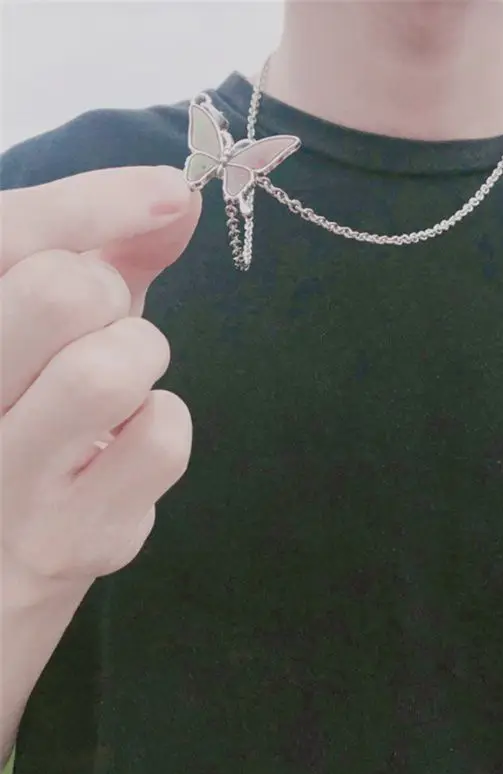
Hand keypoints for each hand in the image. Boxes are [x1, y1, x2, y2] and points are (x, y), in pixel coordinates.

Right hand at [0, 166, 201, 588]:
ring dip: (139, 362)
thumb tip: (182, 196)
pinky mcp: (67, 539)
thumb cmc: (28, 413)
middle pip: (60, 292)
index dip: (94, 204)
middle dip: (107, 295)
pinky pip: (161, 440)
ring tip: (112, 392)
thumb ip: (106, 252)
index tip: (171, 190)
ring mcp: (1, 482)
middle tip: (95, 329)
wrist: (0, 553)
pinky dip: (163, 426)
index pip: (6, 237)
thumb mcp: (49, 325)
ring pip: (110, 369)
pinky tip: (125, 447)